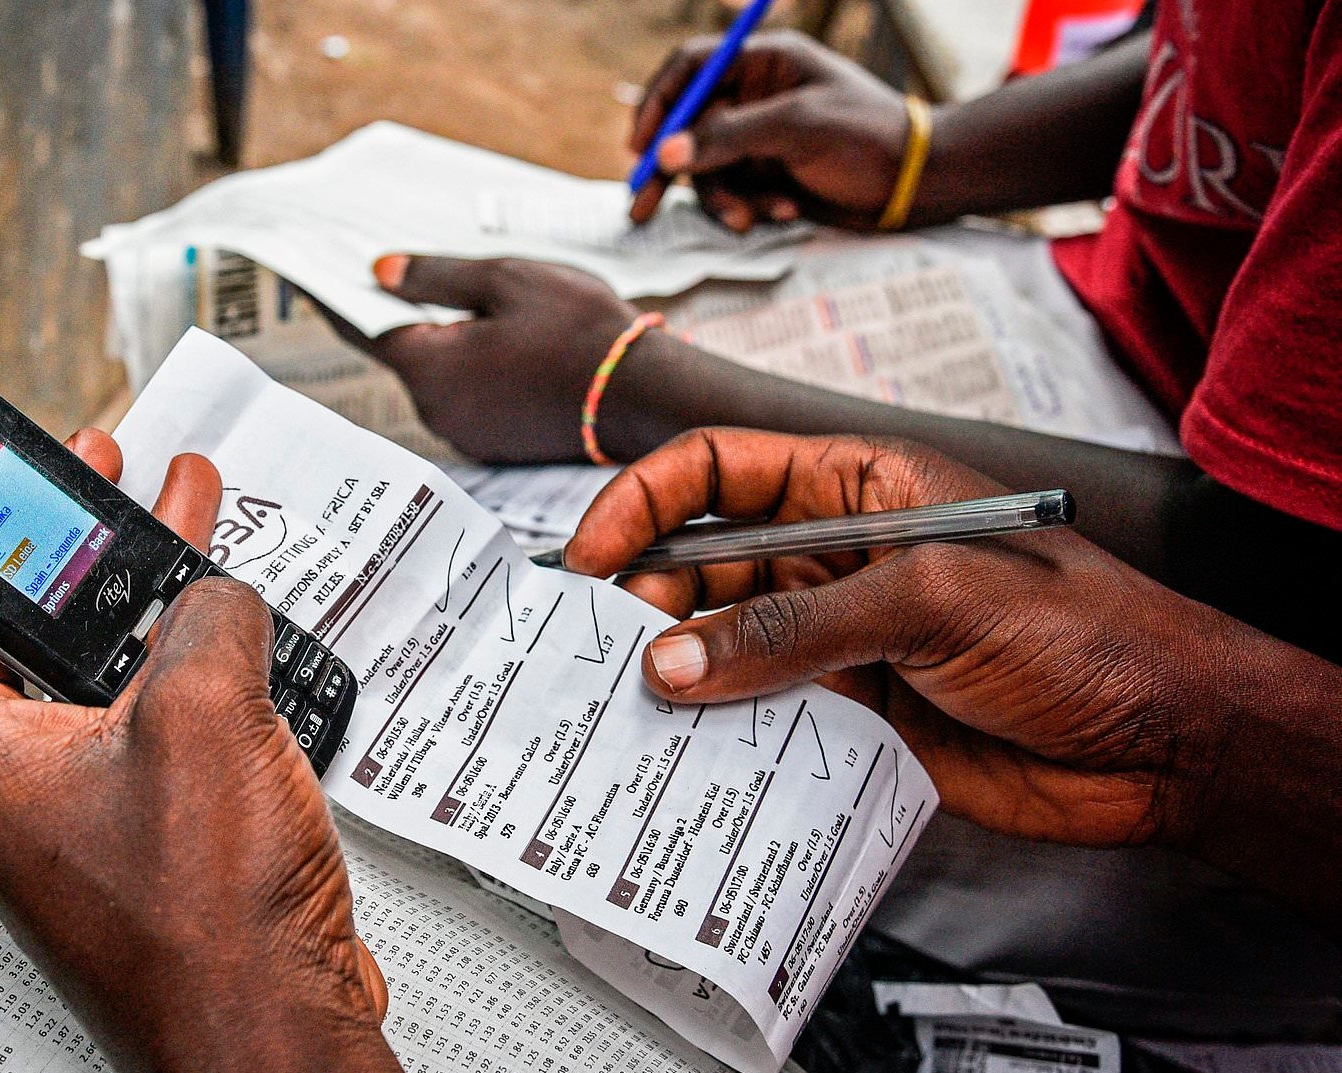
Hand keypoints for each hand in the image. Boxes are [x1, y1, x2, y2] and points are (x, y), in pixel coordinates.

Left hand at [0, 429, 397, 1072]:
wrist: (268, 1026)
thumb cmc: (200, 922)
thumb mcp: (197, 716)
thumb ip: (200, 616)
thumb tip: (214, 592)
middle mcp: (8, 775)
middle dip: (29, 534)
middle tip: (55, 470)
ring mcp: (79, 796)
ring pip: (78, 656)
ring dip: (118, 580)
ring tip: (155, 502)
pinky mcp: (148, 815)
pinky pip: (145, 702)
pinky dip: (176, 643)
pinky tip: (225, 609)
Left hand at [357, 254, 637, 461]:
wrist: (643, 396)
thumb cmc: (580, 331)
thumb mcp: (504, 280)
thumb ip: (434, 276)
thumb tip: (380, 271)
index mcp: (430, 368)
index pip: (362, 325)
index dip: (336, 292)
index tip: (310, 271)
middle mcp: (437, 411)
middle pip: (401, 351)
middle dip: (398, 310)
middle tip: (392, 266)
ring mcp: (465, 433)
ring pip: (437, 373)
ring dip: (441, 339)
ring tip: (464, 298)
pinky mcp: (493, 442)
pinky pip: (465, 394)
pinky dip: (468, 365)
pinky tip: (497, 338)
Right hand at [564, 428, 1243, 849]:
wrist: (1164, 743)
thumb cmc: (1080, 635)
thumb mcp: (931, 601)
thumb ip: (794, 630)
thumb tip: (673, 660)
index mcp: (854, 489)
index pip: (720, 470)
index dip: (645, 501)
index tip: (590, 553)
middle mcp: (831, 559)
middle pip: (702, 562)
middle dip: (645, 597)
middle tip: (603, 649)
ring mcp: (834, 638)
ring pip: (717, 645)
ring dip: (670, 672)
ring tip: (627, 708)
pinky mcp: (846, 715)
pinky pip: (753, 717)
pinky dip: (712, 734)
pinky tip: (681, 753)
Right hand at [629, 31, 908, 228]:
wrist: (918, 183)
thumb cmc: (868, 136)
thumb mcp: (798, 127)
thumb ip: (728, 136)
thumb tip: (665, 153)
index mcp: (764, 62)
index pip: (690, 68)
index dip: (658, 103)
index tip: (640, 146)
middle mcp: (755, 96)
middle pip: (687, 126)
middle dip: (668, 170)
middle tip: (641, 207)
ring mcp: (760, 137)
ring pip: (708, 170)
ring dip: (725, 198)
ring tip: (751, 219)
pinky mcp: (768, 174)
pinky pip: (736, 192)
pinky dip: (752, 206)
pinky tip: (787, 210)